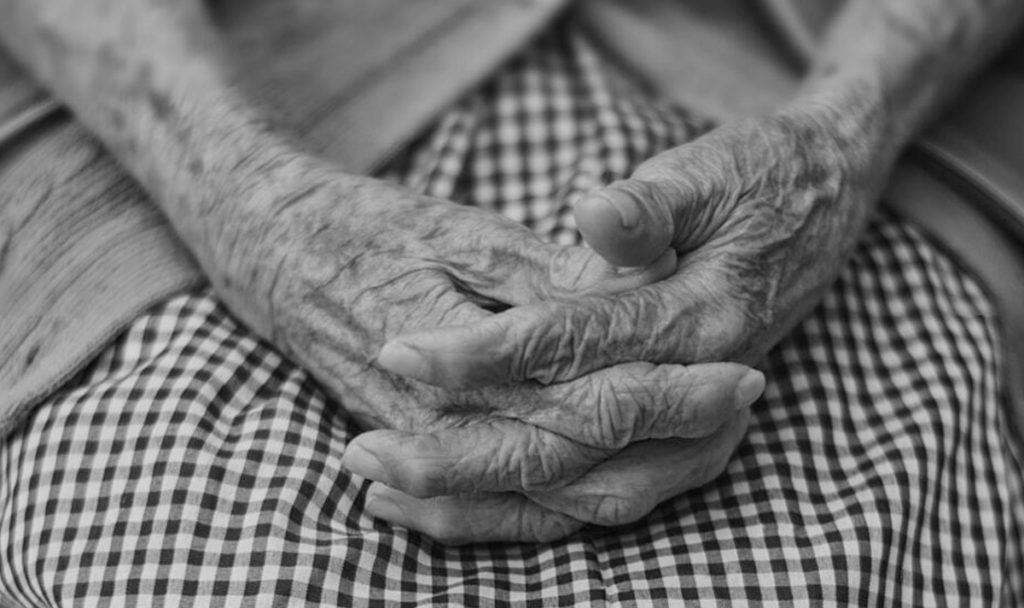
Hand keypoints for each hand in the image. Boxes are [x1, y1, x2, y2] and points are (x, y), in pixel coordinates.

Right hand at [208, 156, 764, 541]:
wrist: (276, 258)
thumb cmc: (368, 231)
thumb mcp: (456, 232)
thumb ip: (541, 280)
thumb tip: (631, 298)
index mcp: (454, 357)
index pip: (579, 400)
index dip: (668, 395)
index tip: (741, 375)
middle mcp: (440, 421)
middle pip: (576, 460)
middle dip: (673, 440)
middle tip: (746, 409)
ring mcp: (429, 447)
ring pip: (547, 499)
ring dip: (634, 480)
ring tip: (707, 447)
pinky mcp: (424, 453)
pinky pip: (502, 512)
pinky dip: (567, 509)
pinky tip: (622, 491)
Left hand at [358, 102, 881, 542]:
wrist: (822, 208)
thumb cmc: (756, 182)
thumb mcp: (707, 174)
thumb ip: (649, 205)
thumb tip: (596, 211)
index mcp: (699, 319)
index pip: (571, 348)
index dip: (482, 354)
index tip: (402, 351)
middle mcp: (696, 394)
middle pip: (566, 445)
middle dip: (459, 454)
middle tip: (365, 451)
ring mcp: (692, 433)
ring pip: (576, 495)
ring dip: (480, 501)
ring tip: (387, 490)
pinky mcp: (677, 447)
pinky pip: (596, 502)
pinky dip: (523, 512)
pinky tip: (454, 507)